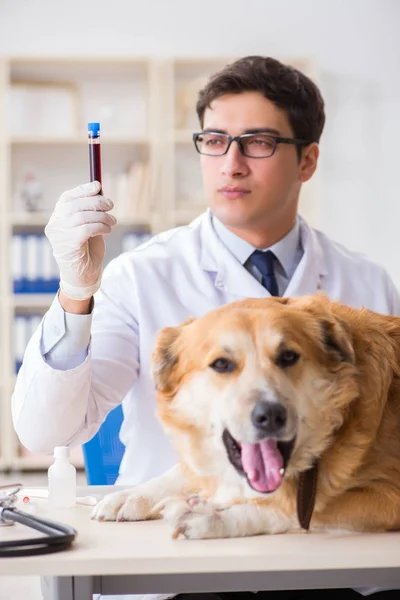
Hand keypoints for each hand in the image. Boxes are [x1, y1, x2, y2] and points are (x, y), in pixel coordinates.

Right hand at [45, 181, 115, 299]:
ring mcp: (59, 236)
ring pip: (82, 216)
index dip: (82, 190)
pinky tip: (107, 230)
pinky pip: (87, 229)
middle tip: (111, 205)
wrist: (83, 277)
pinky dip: (101, 227)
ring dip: (102, 216)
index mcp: (57, 219)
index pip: (67, 198)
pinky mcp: (68, 245)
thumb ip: (90, 211)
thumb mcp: (89, 227)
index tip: (98, 185)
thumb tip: (100, 192)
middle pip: (75, 205)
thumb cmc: (86, 251)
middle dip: (96, 202)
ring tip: (112, 221)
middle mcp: (55, 225)